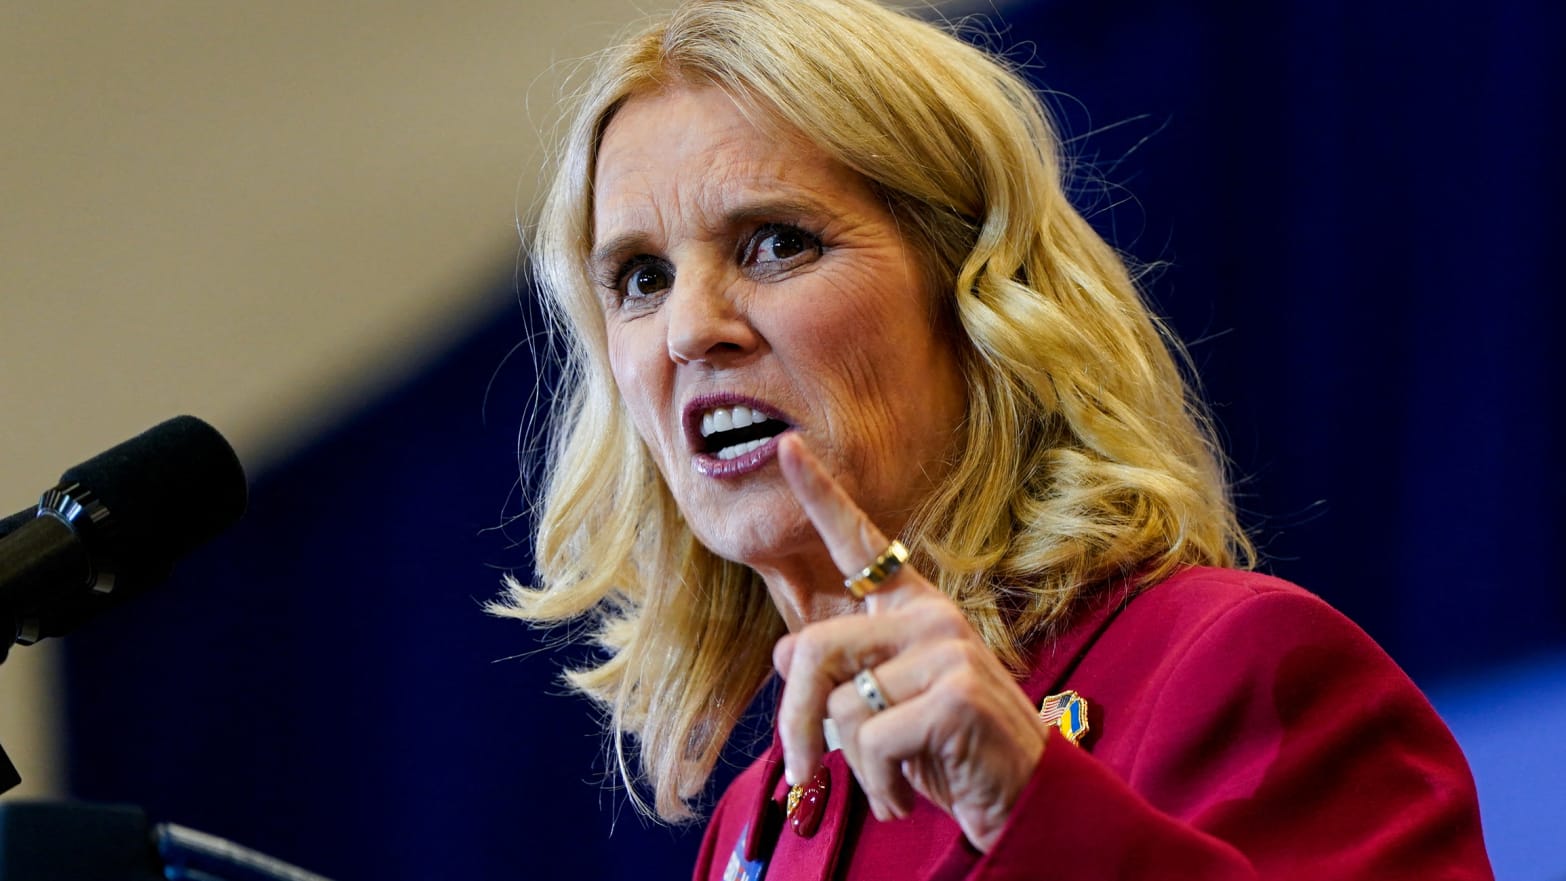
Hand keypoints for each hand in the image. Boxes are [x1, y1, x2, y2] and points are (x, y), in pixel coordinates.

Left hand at [771, 433, 1046, 851]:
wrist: (1021, 799)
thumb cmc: (947, 753)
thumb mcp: (882, 711)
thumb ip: (839, 676)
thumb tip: (785, 653)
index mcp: (911, 610)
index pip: (858, 544)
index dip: (819, 494)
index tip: (785, 444)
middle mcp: (931, 616)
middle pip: (815, 651)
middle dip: (795, 723)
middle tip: (802, 773)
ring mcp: (947, 650)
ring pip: (840, 706)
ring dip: (853, 767)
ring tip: (893, 781)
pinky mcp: (956, 694)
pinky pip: (872, 739)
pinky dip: (879, 785)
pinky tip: (909, 795)